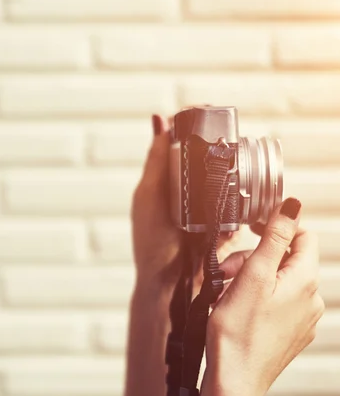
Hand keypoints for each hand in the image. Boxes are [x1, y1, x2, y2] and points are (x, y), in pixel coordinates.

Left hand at [131, 114, 249, 290]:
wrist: (168, 283)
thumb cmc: (151, 241)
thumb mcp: (149, 197)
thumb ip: (155, 162)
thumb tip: (160, 119)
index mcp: (170, 184)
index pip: (188, 148)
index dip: (200, 128)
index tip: (210, 112)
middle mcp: (191, 195)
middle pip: (213, 161)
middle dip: (223, 148)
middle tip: (230, 136)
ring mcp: (210, 211)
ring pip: (231, 182)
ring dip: (236, 173)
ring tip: (238, 163)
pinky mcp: (226, 227)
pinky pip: (240, 208)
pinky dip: (244, 201)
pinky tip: (246, 193)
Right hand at [204, 197, 324, 395]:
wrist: (234, 381)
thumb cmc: (238, 334)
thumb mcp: (252, 276)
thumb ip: (275, 237)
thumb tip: (292, 205)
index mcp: (305, 281)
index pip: (301, 236)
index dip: (275, 227)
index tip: (249, 228)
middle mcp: (310, 300)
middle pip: (285, 260)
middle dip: (253, 258)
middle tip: (224, 270)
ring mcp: (301, 321)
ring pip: (277, 283)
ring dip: (250, 279)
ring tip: (222, 293)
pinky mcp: (288, 336)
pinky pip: (274, 305)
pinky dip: (254, 299)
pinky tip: (232, 309)